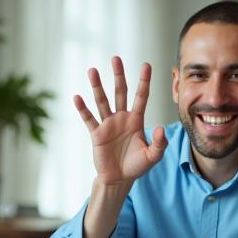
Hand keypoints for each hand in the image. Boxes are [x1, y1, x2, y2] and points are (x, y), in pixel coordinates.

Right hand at [75, 57, 167, 186]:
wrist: (119, 179)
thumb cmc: (136, 166)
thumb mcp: (153, 157)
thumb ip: (159, 143)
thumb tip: (160, 128)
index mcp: (136, 120)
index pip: (141, 96)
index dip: (144, 81)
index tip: (146, 65)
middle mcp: (122, 118)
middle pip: (120, 92)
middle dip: (118, 75)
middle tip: (115, 58)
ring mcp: (108, 124)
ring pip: (102, 101)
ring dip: (97, 86)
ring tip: (92, 70)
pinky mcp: (96, 134)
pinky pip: (89, 119)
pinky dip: (83, 109)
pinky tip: (77, 97)